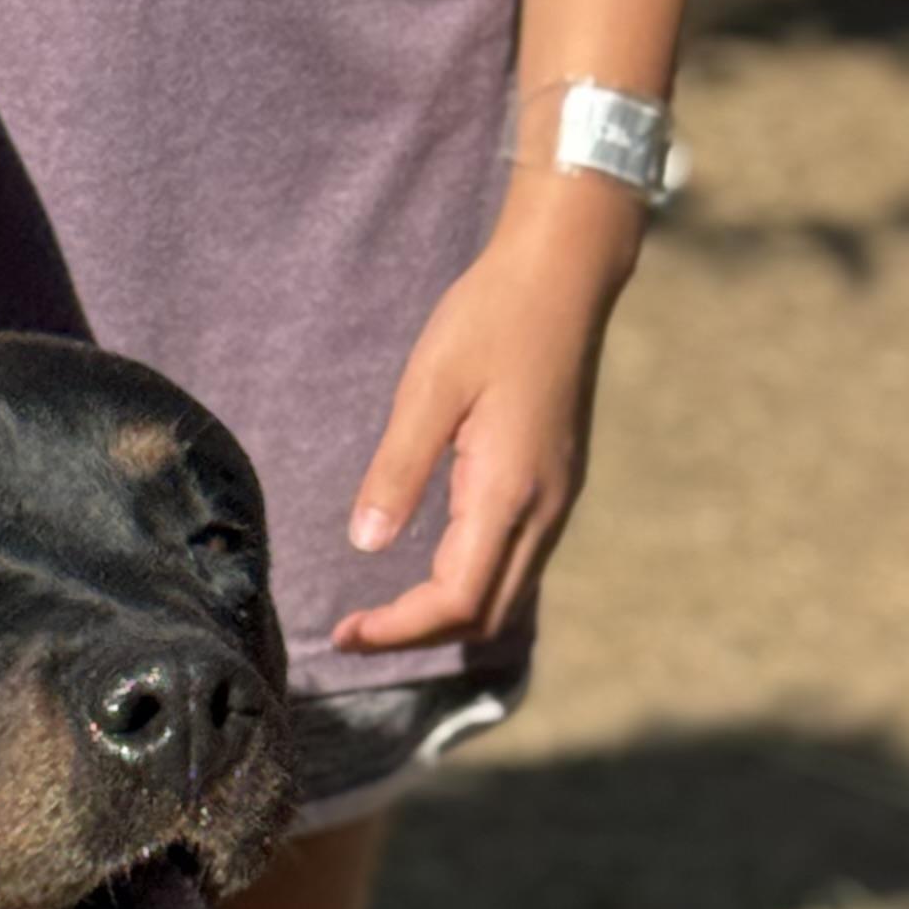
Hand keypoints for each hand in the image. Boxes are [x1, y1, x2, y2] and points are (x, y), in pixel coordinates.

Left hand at [330, 173, 642, 653]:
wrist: (564, 271)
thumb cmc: (492, 317)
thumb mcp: (430, 387)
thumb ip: (398, 469)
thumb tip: (365, 542)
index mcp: (508, 492)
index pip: (456, 601)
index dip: (398, 631)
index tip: (344, 633)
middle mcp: (542, 510)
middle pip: (484, 617)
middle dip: (419, 637)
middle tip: (355, 631)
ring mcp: (556, 501)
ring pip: (505, 597)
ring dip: (446, 616)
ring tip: (386, 612)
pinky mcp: (557, 485)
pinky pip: (516, 564)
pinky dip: (471, 586)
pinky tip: (430, 569)